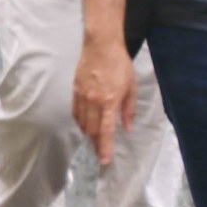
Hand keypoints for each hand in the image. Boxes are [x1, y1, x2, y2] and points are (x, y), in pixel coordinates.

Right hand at [72, 36, 136, 167]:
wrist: (101, 46)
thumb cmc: (119, 65)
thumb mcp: (131, 87)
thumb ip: (129, 109)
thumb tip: (127, 127)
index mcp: (109, 101)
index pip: (106, 130)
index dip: (105, 147)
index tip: (104, 160)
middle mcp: (93, 102)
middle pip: (92, 131)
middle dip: (96, 145)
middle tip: (99, 155)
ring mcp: (81, 97)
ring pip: (82, 123)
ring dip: (88, 135)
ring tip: (94, 142)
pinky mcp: (75, 91)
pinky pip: (75, 113)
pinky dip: (80, 122)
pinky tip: (85, 126)